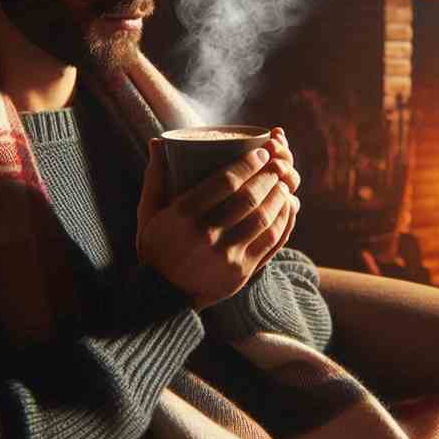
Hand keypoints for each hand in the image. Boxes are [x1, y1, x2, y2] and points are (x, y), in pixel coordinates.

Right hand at [136, 138, 297, 309]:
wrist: (162, 297)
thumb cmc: (157, 246)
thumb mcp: (149, 213)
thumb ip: (155, 177)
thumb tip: (158, 141)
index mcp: (183, 217)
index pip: (224, 183)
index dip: (248, 164)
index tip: (260, 152)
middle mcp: (206, 237)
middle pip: (249, 198)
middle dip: (269, 175)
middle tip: (278, 162)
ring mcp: (226, 257)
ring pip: (264, 220)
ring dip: (280, 196)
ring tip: (284, 182)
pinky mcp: (242, 273)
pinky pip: (272, 242)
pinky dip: (285, 221)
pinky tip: (288, 207)